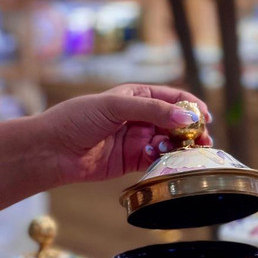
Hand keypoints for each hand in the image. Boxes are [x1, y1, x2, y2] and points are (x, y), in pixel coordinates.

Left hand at [39, 83, 212, 184]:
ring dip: (180, 148)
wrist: (51, 150)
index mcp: (136, 96)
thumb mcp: (115, 106)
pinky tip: (164, 161)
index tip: (205, 118)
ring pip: (168, 143)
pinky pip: (156, 160)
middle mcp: (139, 117)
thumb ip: (152, 110)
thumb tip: (186, 119)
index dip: (191, 107)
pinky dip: (164, 161)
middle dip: (191, 131)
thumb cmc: (77, 119)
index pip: (173, 98)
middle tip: (203, 141)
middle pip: (175, 123)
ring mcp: (136, 139)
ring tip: (188, 154)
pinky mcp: (131, 161)